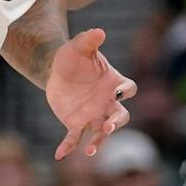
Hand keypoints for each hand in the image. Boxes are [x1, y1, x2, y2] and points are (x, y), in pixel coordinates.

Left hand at [45, 26, 136, 160]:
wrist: (56, 70)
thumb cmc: (73, 57)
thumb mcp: (79, 46)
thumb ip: (89, 40)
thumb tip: (98, 31)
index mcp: (114, 83)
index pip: (129, 89)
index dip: (126, 91)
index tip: (119, 92)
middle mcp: (108, 103)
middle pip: (120, 116)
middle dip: (116, 123)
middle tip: (108, 127)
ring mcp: (93, 116)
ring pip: (101, 133)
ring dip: (98, 142)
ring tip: (90, 150)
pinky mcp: (76, 124)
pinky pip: (74, 138)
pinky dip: (68, 147)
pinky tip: (59, 154)